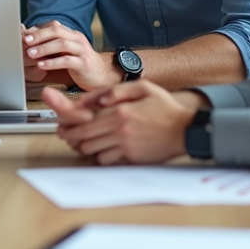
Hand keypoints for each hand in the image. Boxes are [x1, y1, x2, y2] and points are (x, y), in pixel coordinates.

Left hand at [23, 21, 119, 90]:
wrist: (102, 75)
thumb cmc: (79, 64)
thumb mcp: (65, 52)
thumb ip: (51, 46)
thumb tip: (28, 41)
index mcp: (72, 34)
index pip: (53, 26)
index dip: (37, 30)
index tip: (22, 34)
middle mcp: (77, 39)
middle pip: (57, 31)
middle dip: (39, 35)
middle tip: (25, 40)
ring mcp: (82, 51)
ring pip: (62, 44)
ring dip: (44, 48)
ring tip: (30, 53)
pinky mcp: (84, 64)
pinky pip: (67, 60)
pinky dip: (52, 62)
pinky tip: (41, 65)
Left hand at [42, 81, 195, 164]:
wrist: (187, 128)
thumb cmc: (165, 107)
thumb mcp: (143, 88)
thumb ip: (118, 90)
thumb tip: (99, 98)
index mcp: (120, 111)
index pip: (85, 122)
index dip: (70, 126)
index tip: (63, 127)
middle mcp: (120, 130)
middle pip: (85, 139)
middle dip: (72, 138)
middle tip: (67, 137)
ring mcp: (126, 146)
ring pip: (94, 152)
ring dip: (86, 148)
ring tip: (83, 142)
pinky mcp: (133, 158)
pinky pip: (108, 160)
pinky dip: (101, 156)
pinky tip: (102, 150)